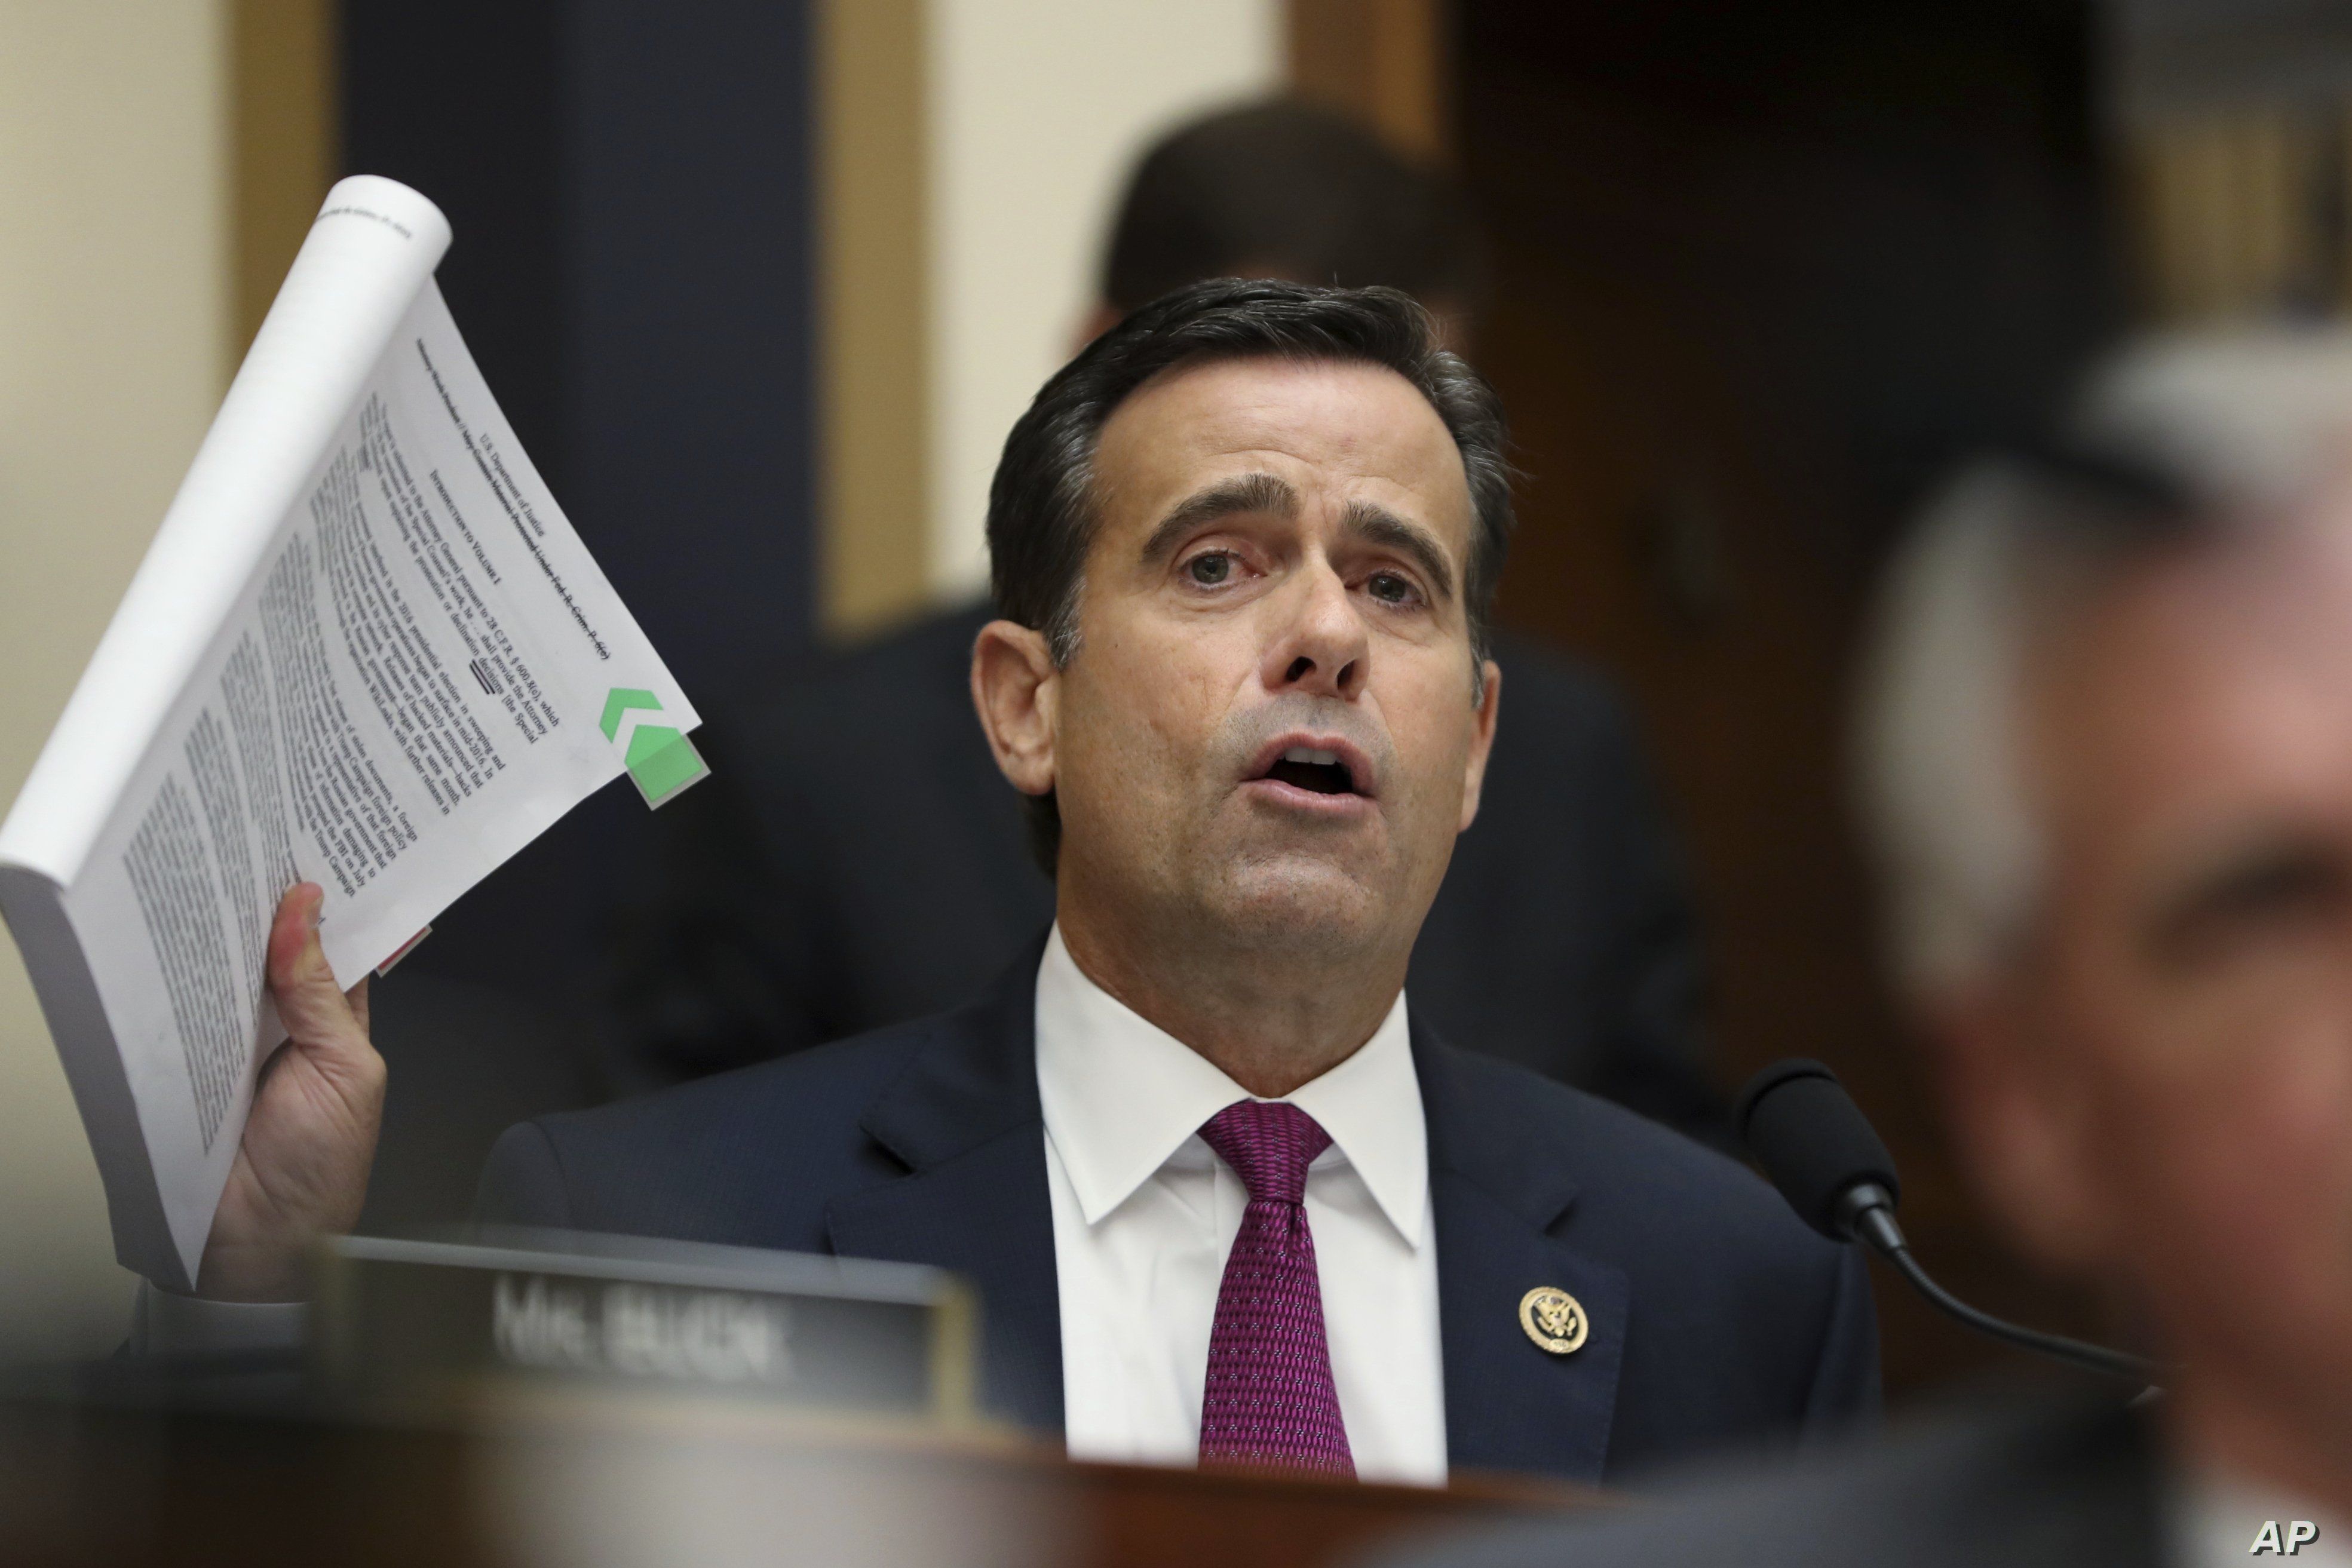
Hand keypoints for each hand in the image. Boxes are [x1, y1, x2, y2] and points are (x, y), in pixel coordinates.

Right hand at [195, 882, 385, 1300]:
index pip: (336, 943)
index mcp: (342, 1019)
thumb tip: (306, 912)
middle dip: (267, 909)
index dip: (327, 902)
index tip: (314, 850)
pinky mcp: (190, 1056)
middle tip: (253, 853)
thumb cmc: (323, 1169)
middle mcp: (288, 1021)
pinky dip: (180, 979)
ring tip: (215, 884)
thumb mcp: (345, 1070)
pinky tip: (177, 947)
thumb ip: (323, 994)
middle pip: (275, 949)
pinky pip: (184, 1007)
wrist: (261, 1245)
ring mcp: (236, 1038)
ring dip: (220, 938)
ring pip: (227, 971)